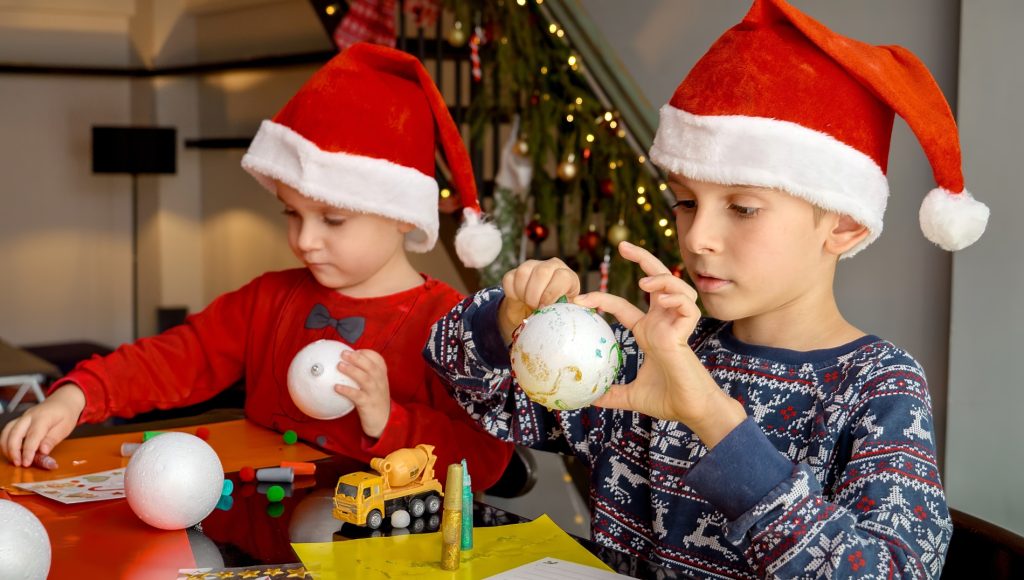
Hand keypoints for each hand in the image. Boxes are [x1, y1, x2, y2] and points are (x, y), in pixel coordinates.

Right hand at [1, 383, 84, 466]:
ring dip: (7, 447)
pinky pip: (8, 431)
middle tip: (18, 464)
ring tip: (14, 460)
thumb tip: (43, 451)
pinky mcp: (19, 420)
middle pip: (15, 433)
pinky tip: (12, 452)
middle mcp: (29, 416)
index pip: (33, 436)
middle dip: (13, 451)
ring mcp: (22, 417)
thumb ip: (52, 440)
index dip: (28, 451)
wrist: (63, 400)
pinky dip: (6, 442)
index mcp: (44, 417)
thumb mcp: (65, 428)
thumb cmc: (66, 415)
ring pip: (7, 432)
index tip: (26, 463)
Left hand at [336, 349, 390, 438]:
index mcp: (382, 376)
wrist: (385, 422)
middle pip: (371, 366)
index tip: (356, 350)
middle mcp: (380, 382)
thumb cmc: (376, 401)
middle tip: (343, 353)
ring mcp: (375, 393)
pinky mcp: (368, 404)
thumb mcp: (375, 386)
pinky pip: (357, 396)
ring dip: (352, 371)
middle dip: (357, 358)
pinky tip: (337, 387)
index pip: (378, 360)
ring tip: (339, 365)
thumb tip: (346, 365)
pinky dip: (347, 390)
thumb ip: (366, 375)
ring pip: (365, 379)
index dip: (367, 353)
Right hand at [498, 258, 580, 342]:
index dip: (552, 293)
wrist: (534, 312)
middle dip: (536, 294)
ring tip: (528, 303)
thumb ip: (570, 308)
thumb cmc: (554, 313)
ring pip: (523, 272)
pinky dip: (512, 293)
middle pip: (542, 272)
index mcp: (567, 276)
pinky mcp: (515, 270)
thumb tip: (580, 306)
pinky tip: (519, 299)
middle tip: (535, 307)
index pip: (562, 276)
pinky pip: (509, 278)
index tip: (545, 307)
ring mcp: (532, 265)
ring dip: (523, 294)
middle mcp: (551, 266)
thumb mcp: (565, 312)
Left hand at [575, 241, 744, 447]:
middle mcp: (662, 323)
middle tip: (622, 246)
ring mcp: (676, 325)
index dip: (603, 299)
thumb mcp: (631, 397)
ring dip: (661, 278)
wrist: (691, 412)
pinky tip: (661, 301)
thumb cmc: (667, 400)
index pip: (623, 306)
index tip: (579, 300)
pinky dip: (676, 298)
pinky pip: (687, 306)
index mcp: (649, 332)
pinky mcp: (687, 332)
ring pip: (675, 286)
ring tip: (643, 283)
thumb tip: (588, 400)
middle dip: (641, 258)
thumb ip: (611, 395)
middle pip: (656, 279)